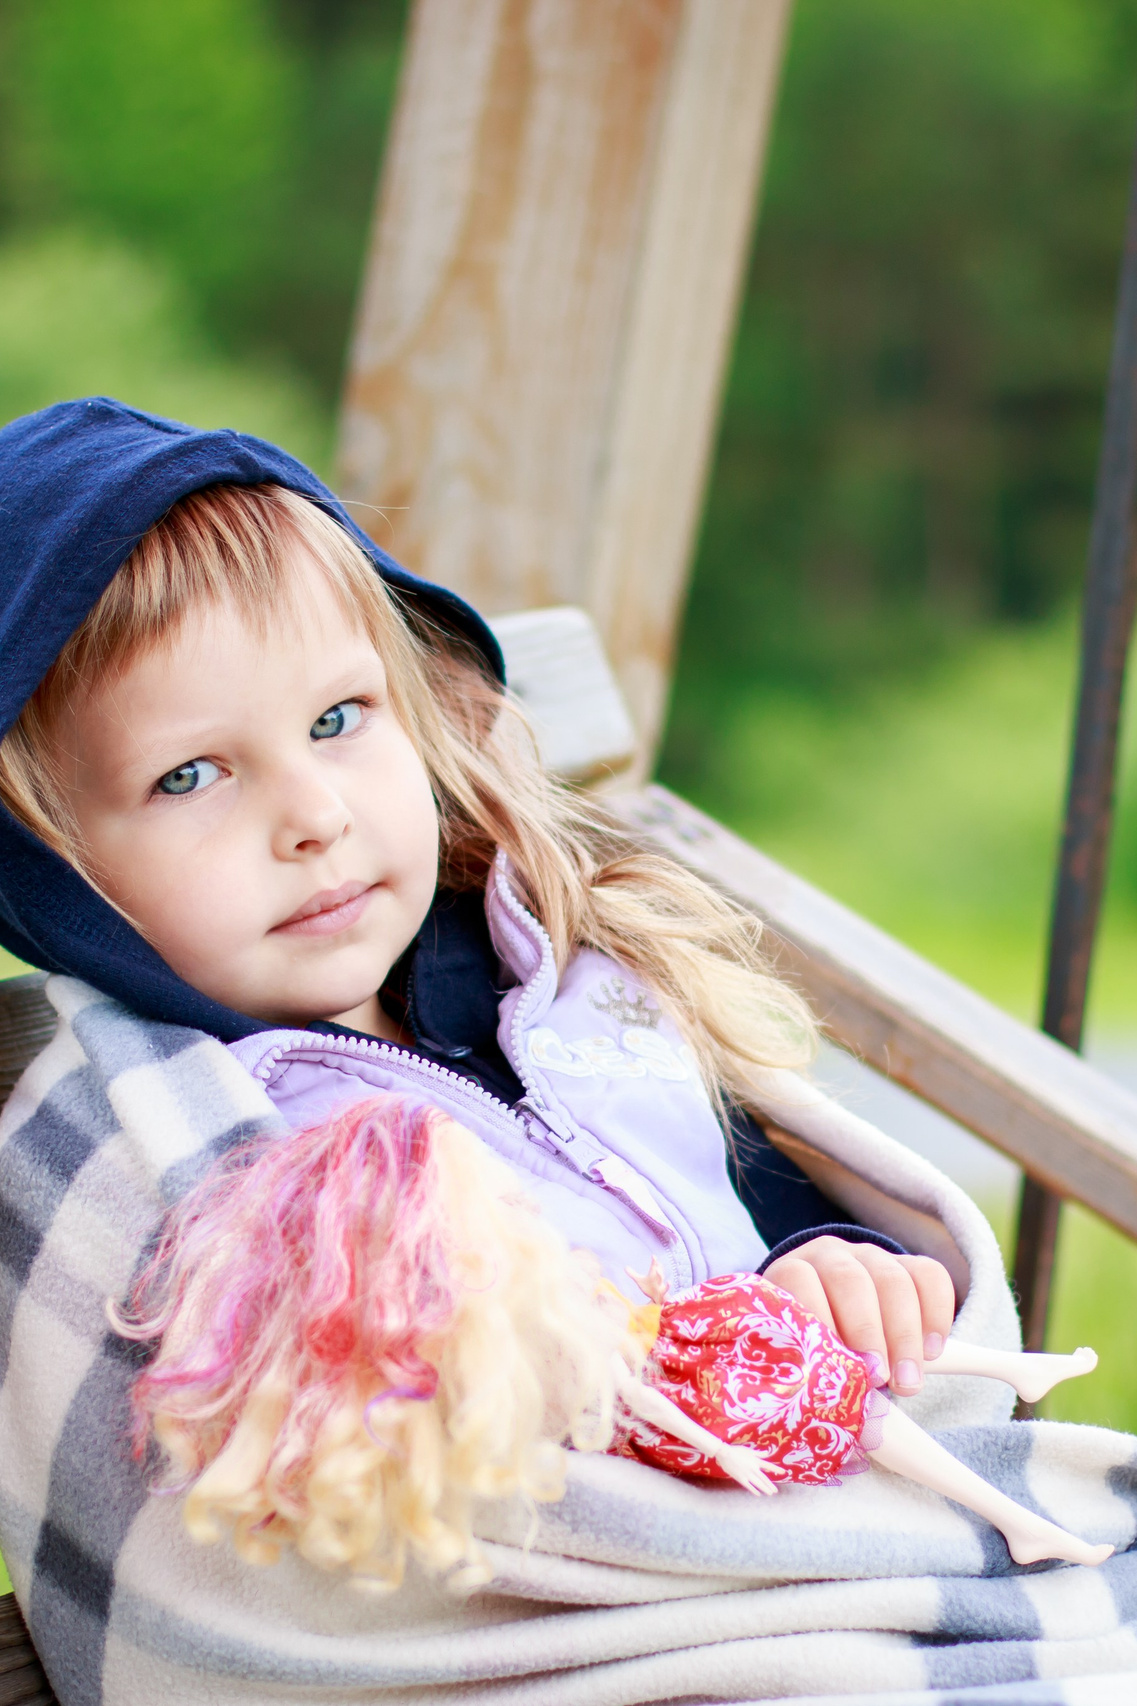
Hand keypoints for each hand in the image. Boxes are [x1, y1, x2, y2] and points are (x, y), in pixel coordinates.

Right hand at [713, 1442, 779, 1496]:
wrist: (725, 1454)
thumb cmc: (737, 1451)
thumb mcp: (749, 1450)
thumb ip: (759, 1453)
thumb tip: (767, 1453)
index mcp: (755, 1461)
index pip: (768, 1465)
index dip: (776, 1469)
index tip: (783, 1472)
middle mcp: (753, 1468)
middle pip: (764, 1478)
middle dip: (770, 1485)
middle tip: (775, 1491)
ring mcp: (747, 1474)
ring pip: (758, 1484)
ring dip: (764, 1489)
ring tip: (770, 1493)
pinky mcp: (741, 1479)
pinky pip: (749, 1486)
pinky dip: (754, 1490)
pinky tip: (758, 1494)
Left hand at [762, 1236, 954, 1396]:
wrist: (835, 1312)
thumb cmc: (814, 1347)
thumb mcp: (803, 1355)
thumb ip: (809, 1373)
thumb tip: (825, 1417)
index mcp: (793, 1273)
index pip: (798, 1279)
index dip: (816, 1317)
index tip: (835, 1363)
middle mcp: (831, 1258)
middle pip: (850, 1279)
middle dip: (867, 1331)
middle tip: (880, 1378)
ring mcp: (871, 1257)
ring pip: (893, 1280)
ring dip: (904, 1334)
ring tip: (909, 1381)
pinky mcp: (909, 1264)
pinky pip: (930, 1277)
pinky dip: (935, 1314)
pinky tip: (932, 1352)